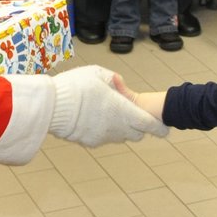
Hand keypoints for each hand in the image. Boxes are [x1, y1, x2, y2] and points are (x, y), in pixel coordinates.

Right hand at [49, 65, 168, 145]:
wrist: (51, 107)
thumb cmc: (76, 87)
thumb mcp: (97, 73)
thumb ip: (112, 78)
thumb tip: (118, 81)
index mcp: (124, 111)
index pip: (150, 125)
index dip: (160, 128)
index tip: (165, 128)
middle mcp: (117, 128)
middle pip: (137, 134)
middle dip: (138, 126)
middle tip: (133, 116)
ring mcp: (103, 137)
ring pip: (120, 137)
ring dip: (121, 128)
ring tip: (109, 114)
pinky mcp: (90, 142)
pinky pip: (103, 138)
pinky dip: (103, 131)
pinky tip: (92, 119)